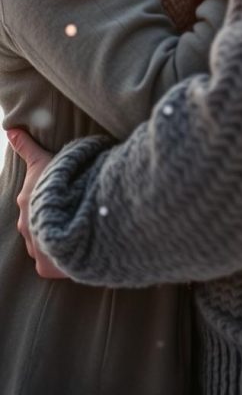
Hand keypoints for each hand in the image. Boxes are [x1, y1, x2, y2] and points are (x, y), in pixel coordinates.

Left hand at [6, 128, 67, 278]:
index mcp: (26, 204)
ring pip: (44, 244)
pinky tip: (75, 250)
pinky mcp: (46, 267)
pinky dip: (62, 259)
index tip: (61, 198)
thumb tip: (9, 129)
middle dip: (50, 221)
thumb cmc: (59, 184)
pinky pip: (51, 265)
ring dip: (55, 239)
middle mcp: (27, 227)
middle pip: (38, 225)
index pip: (34, 204)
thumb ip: (26, 147)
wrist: (73, 213)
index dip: (49, 200)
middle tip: (72, 212)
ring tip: (76, 229)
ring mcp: (35, 249)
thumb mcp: (43, 160)